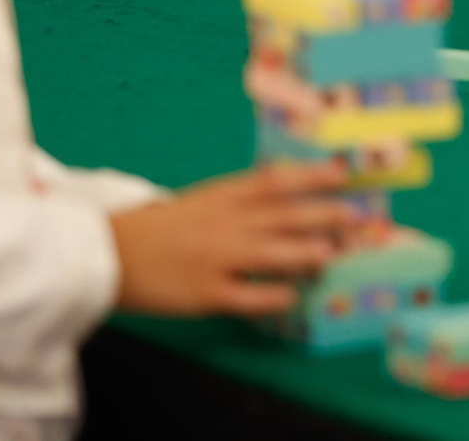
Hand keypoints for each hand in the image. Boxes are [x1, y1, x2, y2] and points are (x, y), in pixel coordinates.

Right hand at [110, 162, 355, 316]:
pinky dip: (271, 295)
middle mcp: (223, 224)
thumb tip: (295, 185)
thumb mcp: (206, 201)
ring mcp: (214, 259)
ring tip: (330, 252)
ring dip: (302, 253)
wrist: (111, 255)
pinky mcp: (205, 294)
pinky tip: (293, 295)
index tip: (344, 172)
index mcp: (223, 197)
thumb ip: (246, 196)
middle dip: (321, 214)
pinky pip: (245, 295)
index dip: (311, 176)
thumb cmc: (167, 228)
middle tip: (357, 215)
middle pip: (280, 216)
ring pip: (267, 254)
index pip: (274, 182)